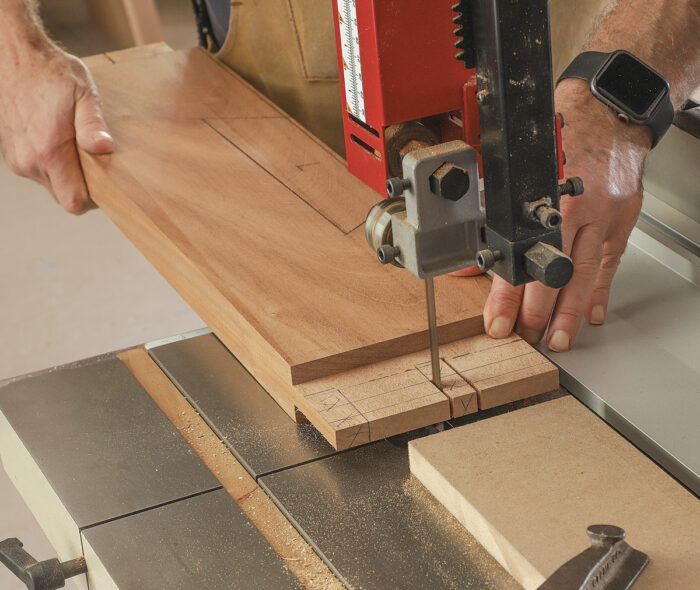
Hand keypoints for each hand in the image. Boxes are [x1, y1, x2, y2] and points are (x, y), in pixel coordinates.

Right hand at [0, 40, 112, 213]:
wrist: (14, 56)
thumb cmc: (50, 72)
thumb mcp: (83, 93)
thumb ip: (93, 124)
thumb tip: (104, 147)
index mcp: (48, 150)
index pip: (74, 201)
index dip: (93, 199)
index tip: (104, 182)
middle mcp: (29, 161)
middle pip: (64, 196)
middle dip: (82, 186)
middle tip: (93, 159)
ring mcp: (17, 159)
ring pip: (52, 185)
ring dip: (67, 174)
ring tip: (73, 144)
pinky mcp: (12, 155)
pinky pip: (39, 173)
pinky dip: (53, 165)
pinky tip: (58, 140)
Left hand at [483, 79, 650, 350]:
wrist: (609, 111)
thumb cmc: (563, 131)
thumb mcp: (521, 167)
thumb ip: (500, 210)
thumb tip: (480, 254)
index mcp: (547, 198)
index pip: (522, 258)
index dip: (508, 294)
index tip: (498, 320)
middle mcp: (578, 210)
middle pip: (557, 273)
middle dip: (538, 312)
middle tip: (526, 338)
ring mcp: (606, 216)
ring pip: (586, 274)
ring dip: (571, 313)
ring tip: (558, 339)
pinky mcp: (623, 218)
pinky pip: (611, 261)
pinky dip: (601, 290)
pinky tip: (594, 314)